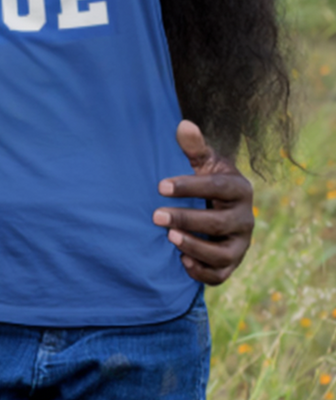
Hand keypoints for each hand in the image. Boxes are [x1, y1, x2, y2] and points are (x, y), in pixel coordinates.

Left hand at [154, 120, 254, 285]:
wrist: (216, 208)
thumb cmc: (205, 180)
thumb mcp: (202, 162)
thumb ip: (194, 147)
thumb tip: (184, 125)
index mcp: (239, 189)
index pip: (219, 188)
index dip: (191, 187)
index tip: (160, 186)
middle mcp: (245, 218)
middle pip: (219, 223)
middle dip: (187, 219)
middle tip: (155, 215)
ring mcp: (240, 243)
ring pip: (223, 253)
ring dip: (196, 247)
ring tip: (168, 238)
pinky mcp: (231, 263)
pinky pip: (221, 274)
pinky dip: (202, 272)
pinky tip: (181, 262)